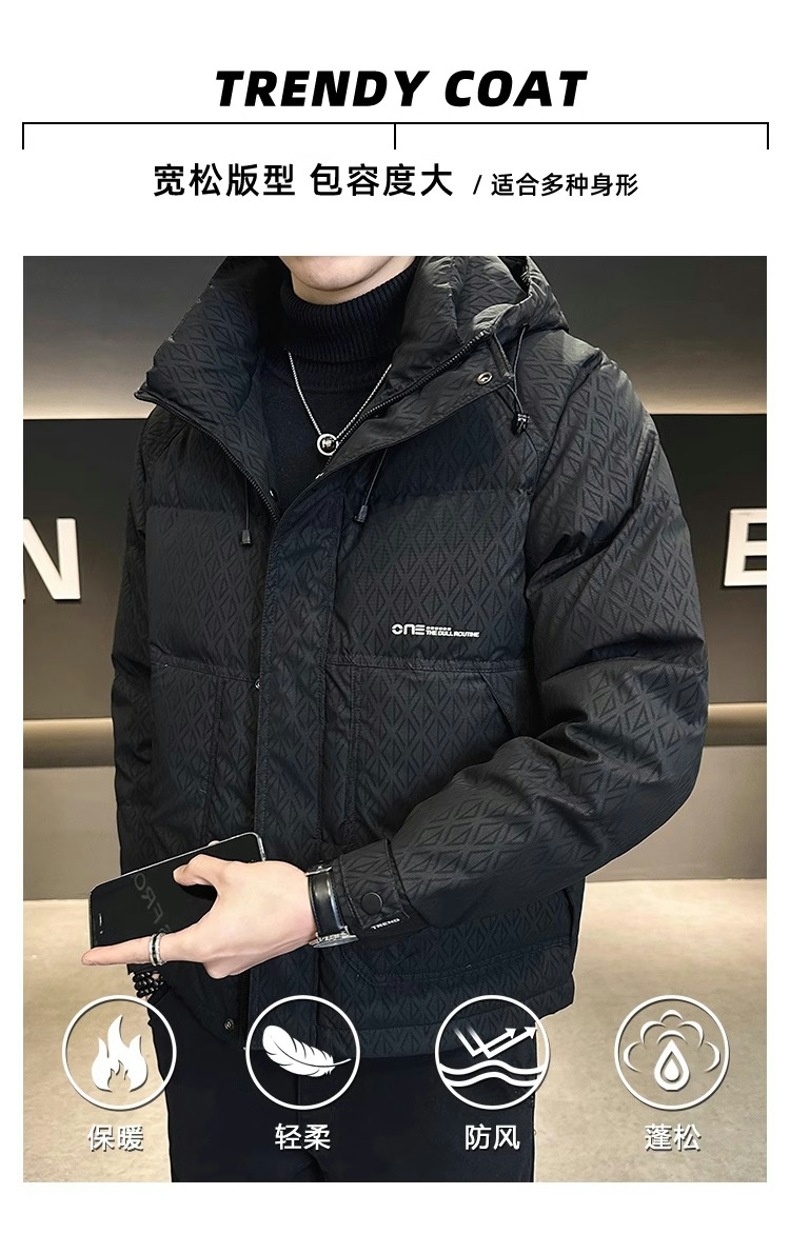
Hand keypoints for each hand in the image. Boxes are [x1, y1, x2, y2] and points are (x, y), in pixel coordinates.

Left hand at [81, 857, 316, 977]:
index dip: (116, 953)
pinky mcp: (246, 956)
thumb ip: (200, 871)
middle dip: (184, 911)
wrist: (317, 909)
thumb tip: (184, 875)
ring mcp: (231, 961)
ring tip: (234, 887)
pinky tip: (241, 899)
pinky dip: (223, 919)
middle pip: (181, 937)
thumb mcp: (232, 873)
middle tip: (201, 885)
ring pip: (204, 934)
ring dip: (209, 913)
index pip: (149, 949)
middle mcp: (214, 960)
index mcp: (202, 943)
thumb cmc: (278, 897)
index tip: (92, 956)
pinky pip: (222, 937)